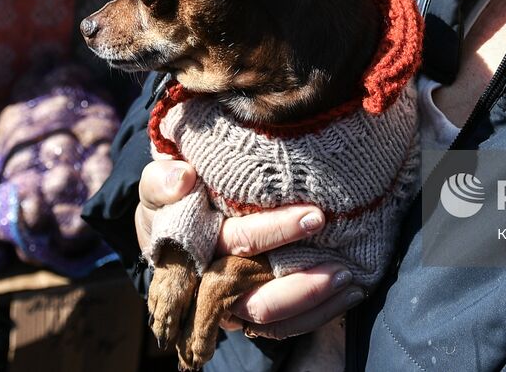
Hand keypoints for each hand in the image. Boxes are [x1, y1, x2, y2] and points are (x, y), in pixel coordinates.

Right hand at [137, 160, 364, 338]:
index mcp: (190, 252)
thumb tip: (183, 179)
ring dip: (313, 301)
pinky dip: (315, 313)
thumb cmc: (171, 199)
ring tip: (349, 278)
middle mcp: (211, 286)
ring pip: (272, 317)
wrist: (172, 222)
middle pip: (258, 297)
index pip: (236, 243)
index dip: (274, 232)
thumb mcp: (156, 185)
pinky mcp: (249, 309)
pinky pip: (282, 326)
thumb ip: (161, 181)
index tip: (315, 216)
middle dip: (302, 283)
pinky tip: (347, 292)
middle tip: (345, 264)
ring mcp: (231, 303)